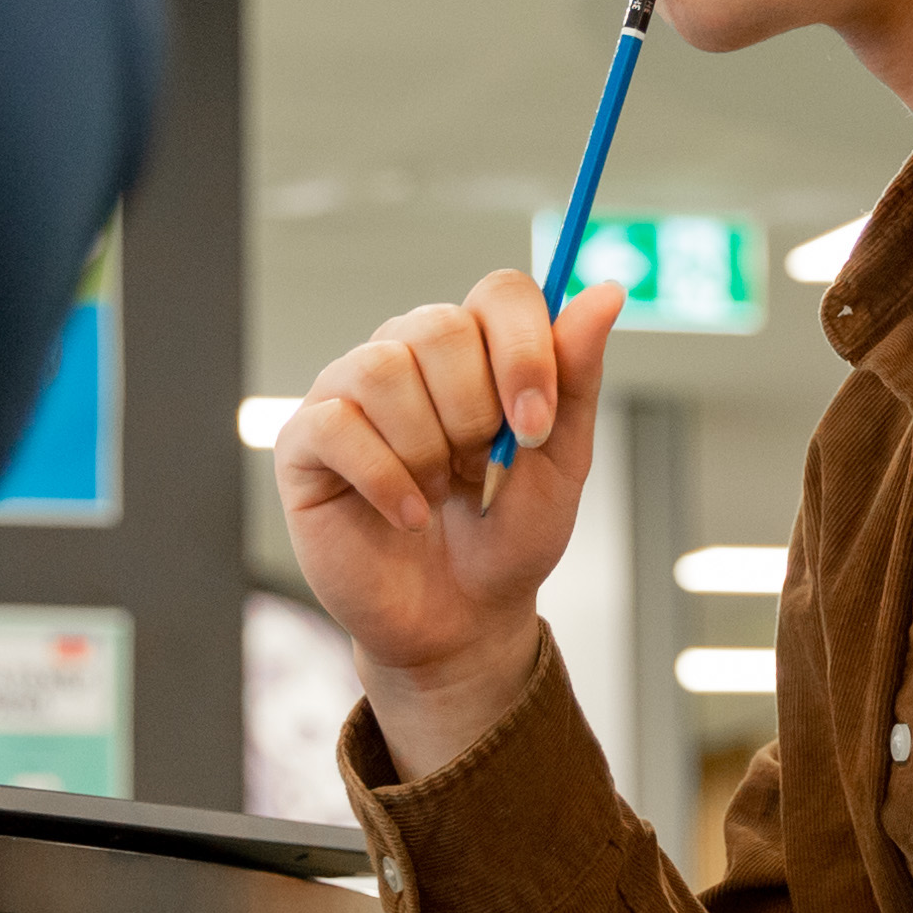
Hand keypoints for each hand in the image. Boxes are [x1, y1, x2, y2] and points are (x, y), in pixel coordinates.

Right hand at [270, 269, 622, 761]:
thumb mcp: (561, 460)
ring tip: (440, 493)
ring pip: (383, 369)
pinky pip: (337, 424)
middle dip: (475, 412)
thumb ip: (577, 376)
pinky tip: (408, 515)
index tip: (534, 425)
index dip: (523, 350)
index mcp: (475, 348)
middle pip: (440, 327)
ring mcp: (349, 392)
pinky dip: (386, 478)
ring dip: (428, 448)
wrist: (460, 619)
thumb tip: (607, 292)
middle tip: (479, 471)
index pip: (500, 293)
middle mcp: (407, 353)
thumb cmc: (507, 534)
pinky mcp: (304, 442)